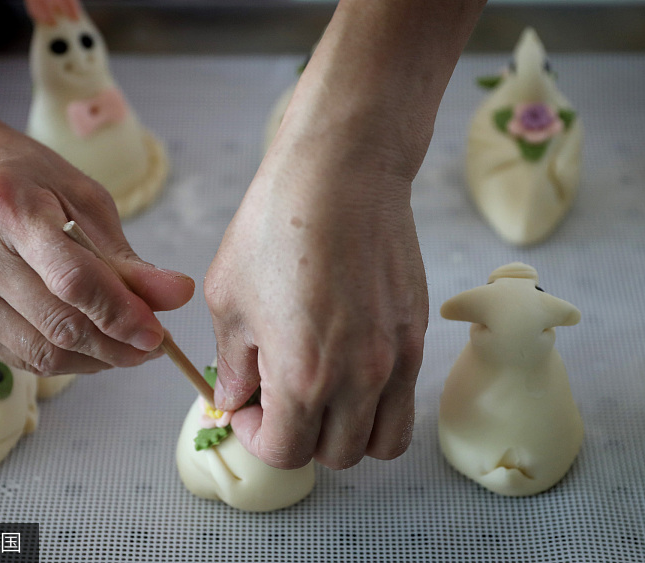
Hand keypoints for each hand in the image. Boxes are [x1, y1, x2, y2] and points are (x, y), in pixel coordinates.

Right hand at [0, 123, 193, 374]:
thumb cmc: (33, 184)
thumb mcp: (89, 203)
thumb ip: (129, 259)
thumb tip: (178, 296)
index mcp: (7, 207)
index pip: (72, 279)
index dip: (121, 315)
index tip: (159, 334)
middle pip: (57, 324)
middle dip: (117, 345)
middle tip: (155, 345)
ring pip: (41, 352)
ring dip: (97, 359)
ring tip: (128, 346)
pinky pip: (23, 358)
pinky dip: (68, 360)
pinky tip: (92, 345)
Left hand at [205, 134, 427, 469]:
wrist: (343, 171)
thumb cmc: (276, 225)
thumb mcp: (228, 297)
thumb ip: (232, 363)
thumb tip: (235, 398)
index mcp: (302, 375)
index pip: (283, 452)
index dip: (254, 435)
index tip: (245, 403)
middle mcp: (358, 379)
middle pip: (335, 455)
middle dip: (299, 437)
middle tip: (278, 397)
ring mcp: (396, 358)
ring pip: (382, 441)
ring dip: (347, 433)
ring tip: (322, 395)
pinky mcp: (415, 334)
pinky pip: (405, 400)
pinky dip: (378, 405)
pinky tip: (350, 365)